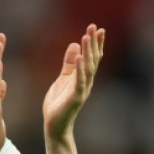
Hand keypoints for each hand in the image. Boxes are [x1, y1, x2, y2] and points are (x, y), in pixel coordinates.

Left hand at [43, 24, 105, 139]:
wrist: (54, 126)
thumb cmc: (59, 103)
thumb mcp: (63, 79)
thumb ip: (69, 64)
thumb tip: (75, 44)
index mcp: (83, 77)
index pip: (92, 57)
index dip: (95, 43)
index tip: (98, 28)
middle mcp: (86, 81)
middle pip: (93, 59)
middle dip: (94, 43)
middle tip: (94, 27)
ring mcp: (82, 89)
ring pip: (89, 67)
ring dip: (89, 52)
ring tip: (87, 37)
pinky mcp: (75, 97)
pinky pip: (79, 81)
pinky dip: (81, 69)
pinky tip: (81, 57)